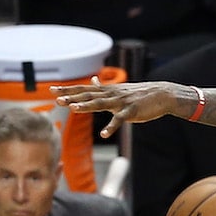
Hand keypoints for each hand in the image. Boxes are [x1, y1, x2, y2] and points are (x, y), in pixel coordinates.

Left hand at [53, 80, 191, 138]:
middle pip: (88, 95)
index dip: (68, 90)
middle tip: (56, 99)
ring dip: (87, 106)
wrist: (162, 94)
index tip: (53, 90)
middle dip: (72, 97)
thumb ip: (104, 88)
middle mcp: (111, 94)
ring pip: (101, 104)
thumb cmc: (140, 94)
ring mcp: (121, 103)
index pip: (84, 89)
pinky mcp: (132, 112)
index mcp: (107, 91)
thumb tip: (92, 80)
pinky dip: (112, 127)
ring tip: (73, 109)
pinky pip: (120, 120)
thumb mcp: (119, 89)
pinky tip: (104, 134)